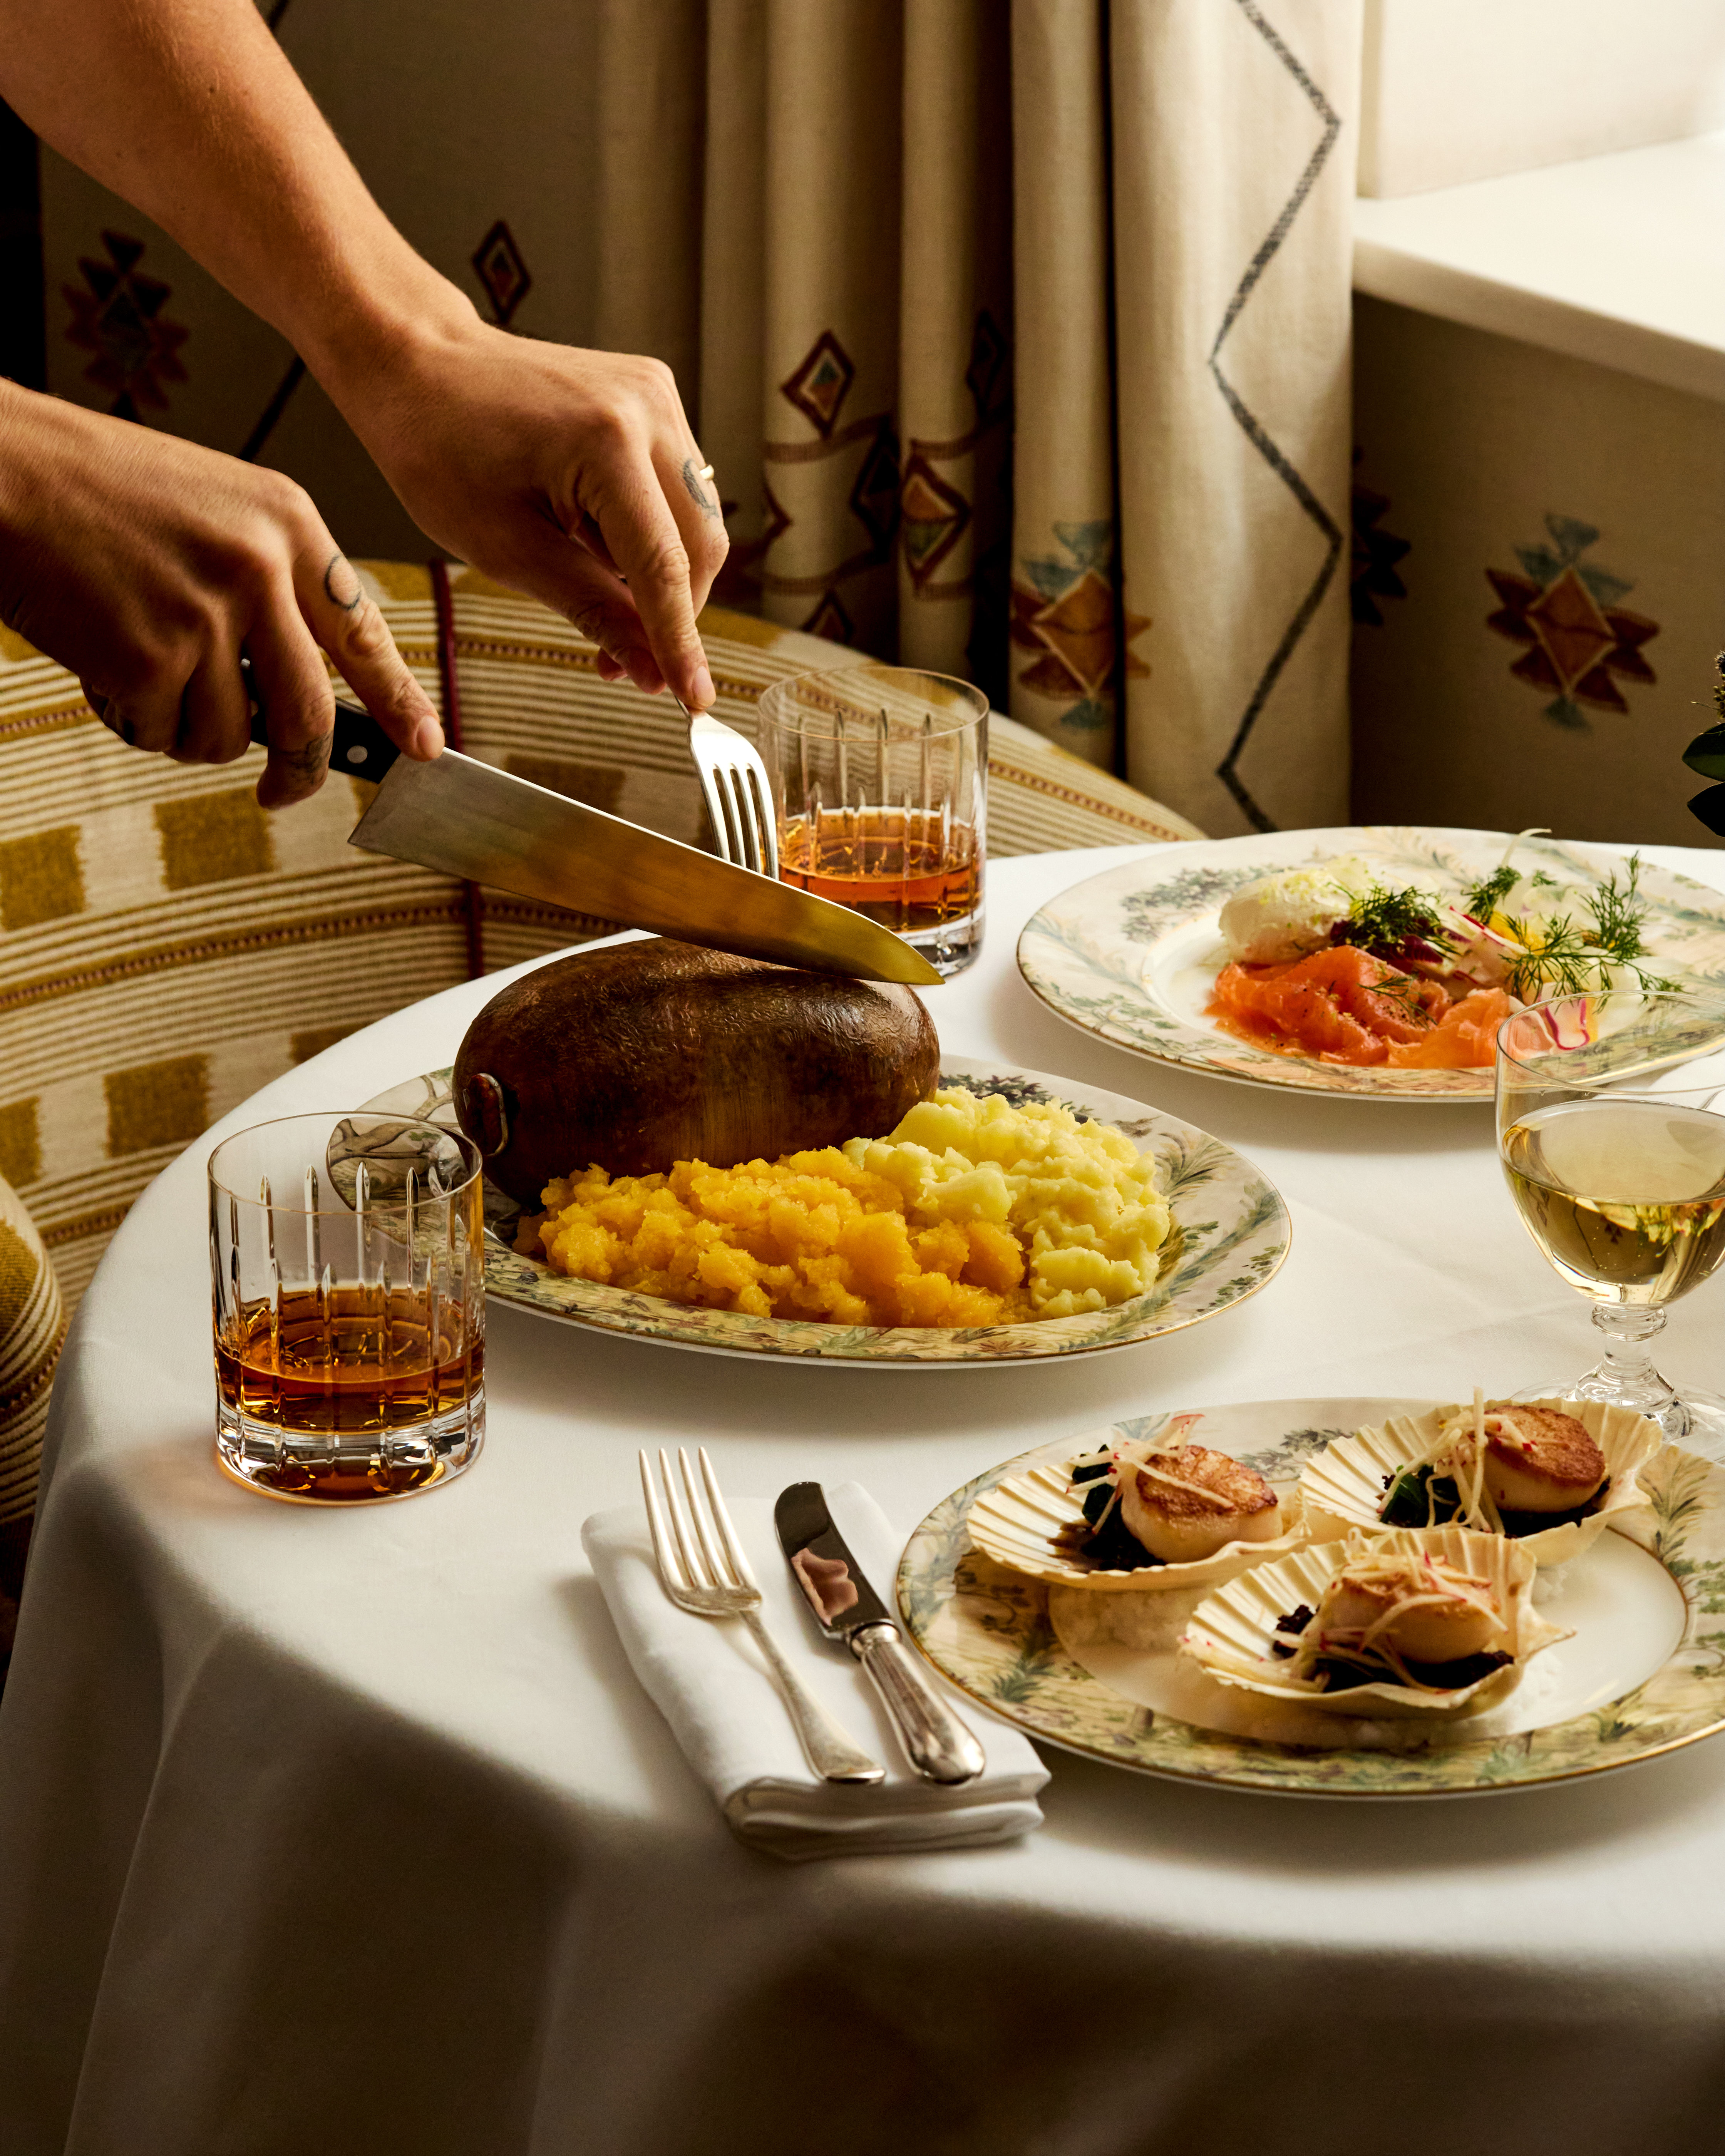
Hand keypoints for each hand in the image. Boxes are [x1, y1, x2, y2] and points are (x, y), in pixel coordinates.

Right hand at [0, 383, 442, 806]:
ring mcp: (208, 614)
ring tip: (144, 677)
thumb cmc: (98, 490)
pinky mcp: (151, 656)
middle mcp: (261, 568)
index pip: (367, 632)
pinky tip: (106, 669)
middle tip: (284, 791)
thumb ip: (272, 586)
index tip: (424, 747)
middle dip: (302, 768)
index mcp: (288, 522)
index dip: (401, 702)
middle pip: (311, 712)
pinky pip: (166, 733)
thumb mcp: (216, 510)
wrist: (5, 467)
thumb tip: (307, 684)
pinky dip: (137, 721)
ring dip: (189, 731)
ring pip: (229, 734)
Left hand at [323, 309, 728, 710]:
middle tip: (625, 664)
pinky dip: (649, 534)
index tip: (693, 702)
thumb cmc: (438, 449)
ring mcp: (656, 396)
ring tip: (597, 599)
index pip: (664, 567)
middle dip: (672, 613)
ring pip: (697, 521)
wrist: (416, 362)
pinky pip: (676, 489)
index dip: (680, 643)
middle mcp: (647, 409)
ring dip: (660, 577)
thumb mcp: (505, 550)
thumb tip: (649, 675)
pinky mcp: (653, 397)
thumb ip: (591, 610)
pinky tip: (596, 546)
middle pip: (701, 545)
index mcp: (607, 442)